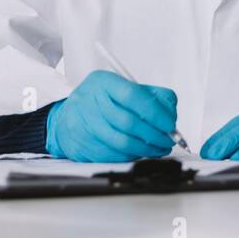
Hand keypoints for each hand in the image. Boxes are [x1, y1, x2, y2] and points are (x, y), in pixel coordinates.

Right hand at [46, 70, 177, 161]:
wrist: (68, 118)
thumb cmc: (102, 101)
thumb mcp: (122, 87)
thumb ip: (150, 95)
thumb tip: (170, 114)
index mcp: (103, 82)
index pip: (133, 95)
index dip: (156, 112)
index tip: (170, 124)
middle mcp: (90, 102)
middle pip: (129, 122)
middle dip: (155, 135)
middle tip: (169, 140)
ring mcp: (84, 125)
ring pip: (123, 143)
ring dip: (148, 149)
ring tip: (160, 148)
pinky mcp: (84, 146)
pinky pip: (115, 155)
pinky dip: (134, 155)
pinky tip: (142, 152)